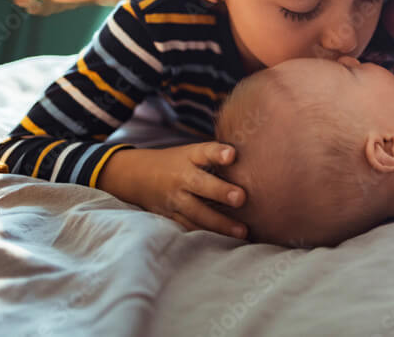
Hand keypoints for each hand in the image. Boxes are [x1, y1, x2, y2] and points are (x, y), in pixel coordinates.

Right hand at [97, 143, 247, 238]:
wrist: (136, 176)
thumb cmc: (177, 162)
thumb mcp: (192, 152)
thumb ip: (217, 155)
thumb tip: (257, 157)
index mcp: (189, 157)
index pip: (204, 151)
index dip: (218, 152)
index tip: (232, 155)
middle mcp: (181, 178)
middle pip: (200, 184)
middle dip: (220, 192)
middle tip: (241, 198)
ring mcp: (175, 199)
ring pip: (197, 213)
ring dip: (220, 224)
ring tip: (242, 232)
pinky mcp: (171, 217)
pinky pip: (190, 227)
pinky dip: (207, 235)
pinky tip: (226, 242)